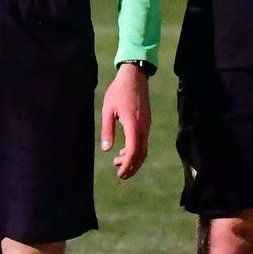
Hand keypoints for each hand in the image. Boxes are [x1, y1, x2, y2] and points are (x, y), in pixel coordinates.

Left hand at [100, 62, 151, 178]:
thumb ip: (107, 130)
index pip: (133, 151)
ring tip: (118, 163)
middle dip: (132, 167)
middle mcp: (143, 128)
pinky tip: (124, 151)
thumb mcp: (108, 110)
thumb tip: (105, 149)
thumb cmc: (118, 92)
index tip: (119, 172)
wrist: (135, 78)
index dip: (127, 164)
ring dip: (134, 160)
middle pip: (141, 154)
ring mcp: (147, 126)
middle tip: (120, 175)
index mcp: (133, 125)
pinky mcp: (147, 123)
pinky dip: (136, 151)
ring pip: (144, 149)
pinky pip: (143, 142)